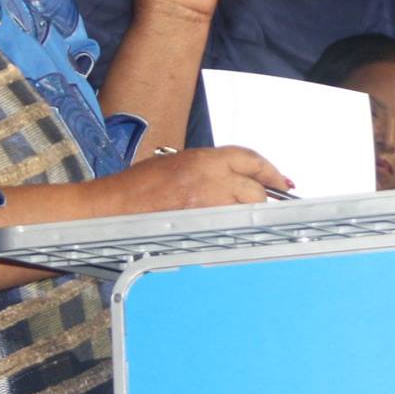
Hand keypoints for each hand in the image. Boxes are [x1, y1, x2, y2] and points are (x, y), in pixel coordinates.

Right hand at [92, 145, 292, 214]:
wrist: (111, 208)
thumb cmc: (137, 187)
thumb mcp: (177, 164)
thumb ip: (209, 170)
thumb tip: (236, 183)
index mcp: (205, 159)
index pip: (250, 160)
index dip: (271, 171)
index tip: (283, 181)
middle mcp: (210, 179)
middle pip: (255, 189)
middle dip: (264, 198)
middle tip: (269, 206)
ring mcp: (206, 205)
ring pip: (246, 211)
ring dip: (251, 216)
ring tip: (249, 222)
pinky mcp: (198, 227)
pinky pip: (229, 229)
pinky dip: (236, 231)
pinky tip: (234, 235)